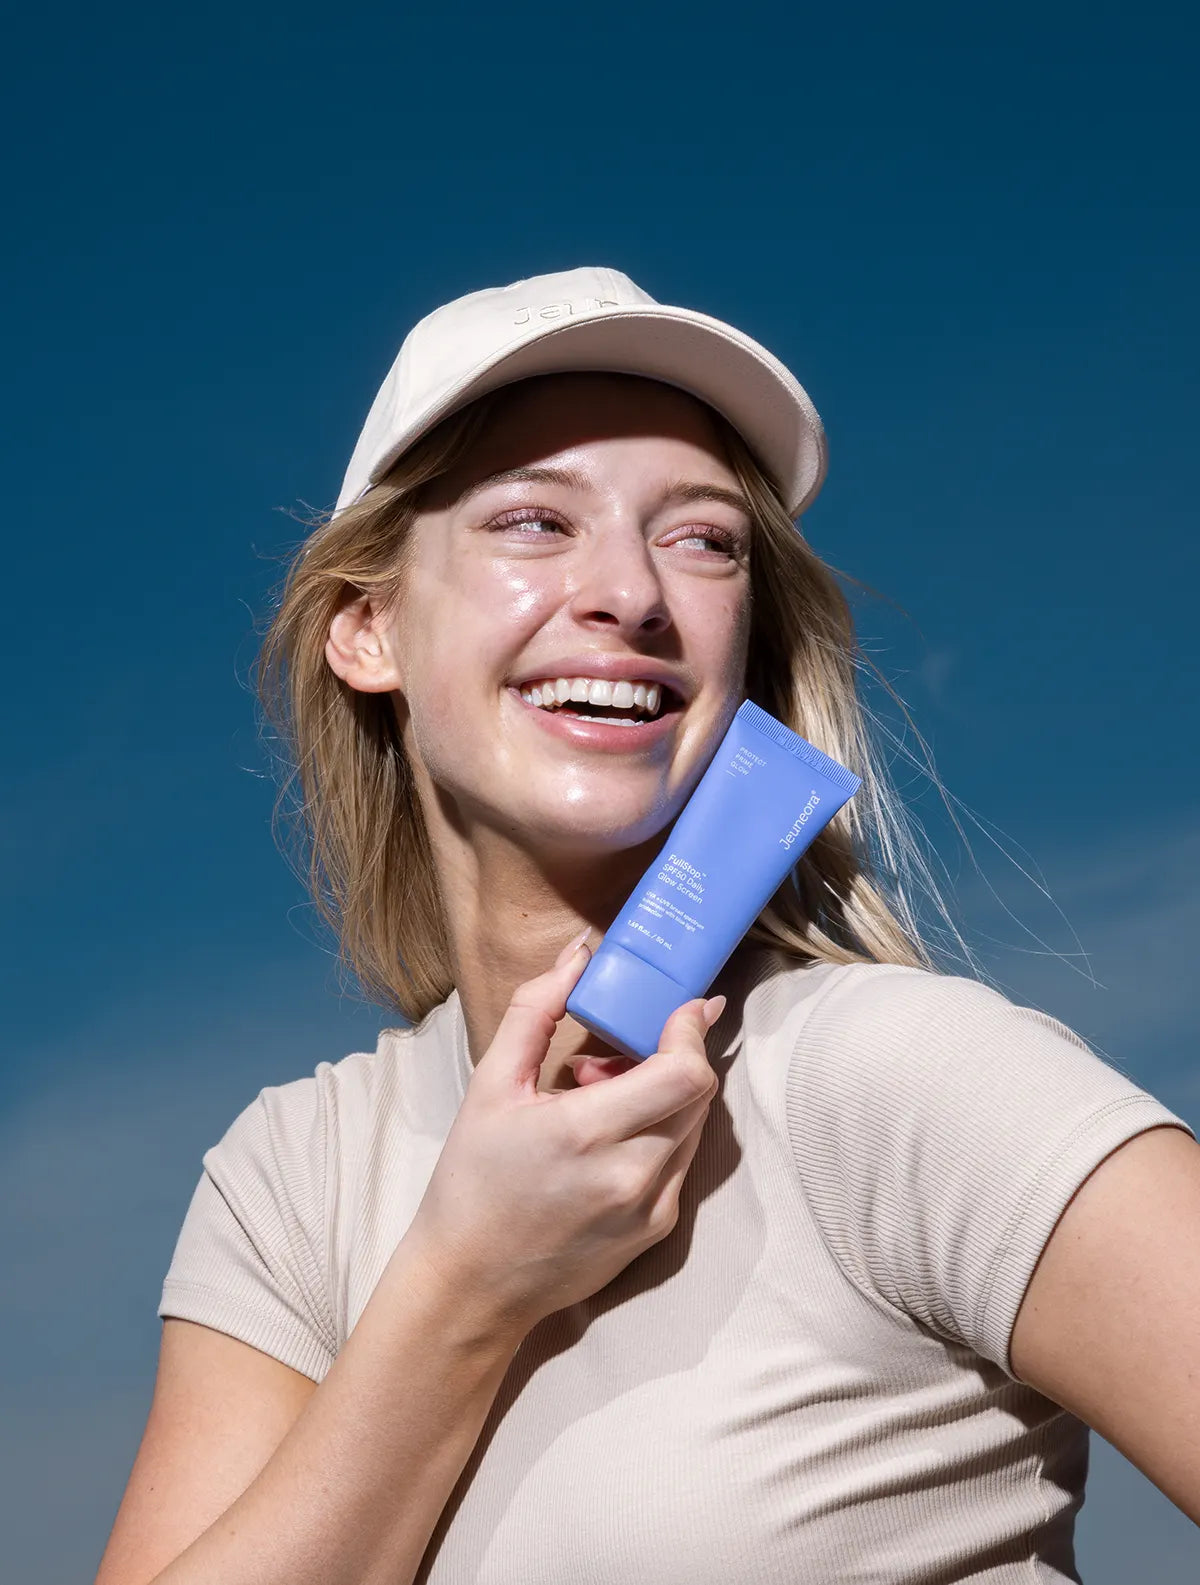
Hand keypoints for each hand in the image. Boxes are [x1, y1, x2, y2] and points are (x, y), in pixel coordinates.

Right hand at [403, 936, 723, 1332]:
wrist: (472, 1282)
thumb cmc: (472, 1180)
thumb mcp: (490, 1084)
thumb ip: (535, 1009)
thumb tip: (579, 954)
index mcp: (586, 1133)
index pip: (683, 1073)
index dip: (691, 1032)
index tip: (683, 1006)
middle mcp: (631, 1176)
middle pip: (698, 1093)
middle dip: (674, 1055)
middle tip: (618, 1051)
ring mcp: (651, 1209)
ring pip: (695, 1126)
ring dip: (667, 1094)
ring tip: (602, 1094)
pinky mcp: (657, 1230)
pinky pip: (682, 1161)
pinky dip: (661, 1133)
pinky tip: (610, 1137)